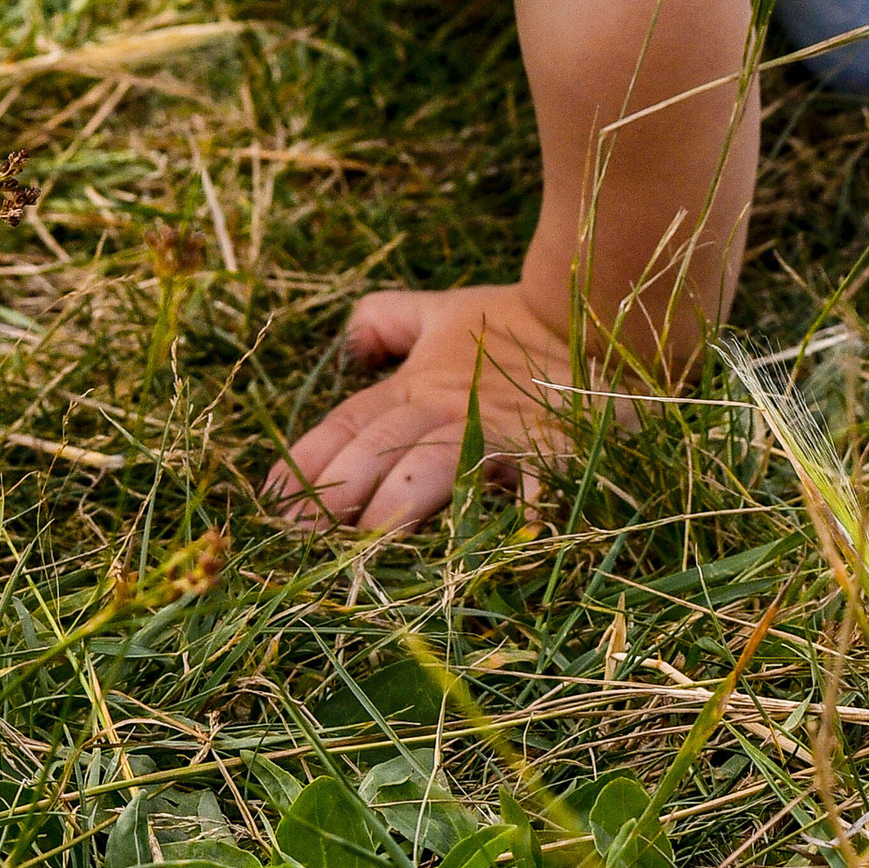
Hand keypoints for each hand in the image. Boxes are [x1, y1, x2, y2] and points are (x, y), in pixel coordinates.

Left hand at [267, 282, 571, 531]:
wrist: (597, 312)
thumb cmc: (516, 324)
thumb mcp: (442, 312)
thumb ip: (385, 319)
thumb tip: (345, 346)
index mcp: (415, 384)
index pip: (347, 424)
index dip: (306, 462)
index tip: (270, 504)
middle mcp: (445, 409)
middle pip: (378, 450)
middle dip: (334, 494)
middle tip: (298, 541)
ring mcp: (495, 432)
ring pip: (434, 467)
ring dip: (396, 507)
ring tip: (364, 547)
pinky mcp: (550, 453)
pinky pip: (527, 490)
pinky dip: (510, 522)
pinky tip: (488, 556)